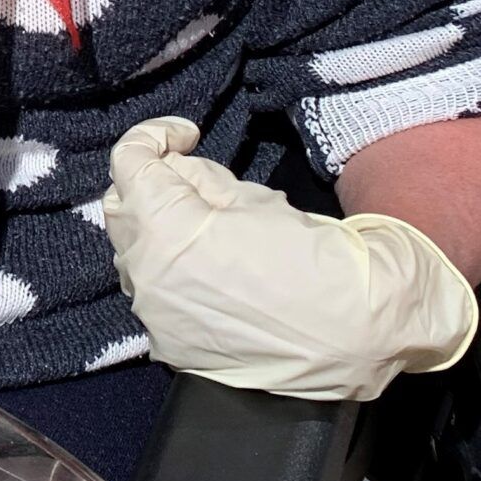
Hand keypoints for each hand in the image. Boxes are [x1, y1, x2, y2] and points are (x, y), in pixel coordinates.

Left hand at [102, 118, 477, 399]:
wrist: (359, 336)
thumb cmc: (316, 259)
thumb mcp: (254, 198)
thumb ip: (200, 178)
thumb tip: (174, 170)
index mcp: (166, 230)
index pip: (128, 162)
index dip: (155, 136)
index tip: (186, 135)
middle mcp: (147, 277)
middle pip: (121, 210)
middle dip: (149, 186)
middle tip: (195, 182)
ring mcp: (154, 316)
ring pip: (133, 254)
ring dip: (157, 232)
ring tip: (208, 229)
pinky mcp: (169, 345)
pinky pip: (154, 295)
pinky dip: (171, 275)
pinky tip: (212, 273)